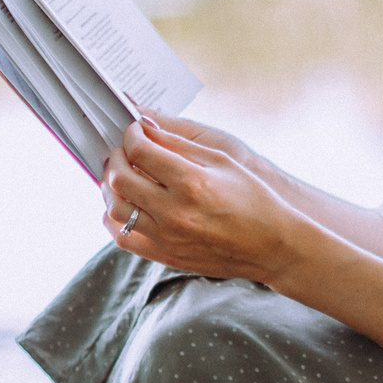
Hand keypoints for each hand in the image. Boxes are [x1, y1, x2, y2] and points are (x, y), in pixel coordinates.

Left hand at [104, 115, 313, 283]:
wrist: (272, 245)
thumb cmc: (254, 199)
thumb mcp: (222, 160)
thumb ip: (178, 144)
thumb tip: (146, 127)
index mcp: (192, 182)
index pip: (141, 150)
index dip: (131, 134)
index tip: (135, 131)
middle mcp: (175, 212)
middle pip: (120, 178)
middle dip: (117, 157)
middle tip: (124, 150)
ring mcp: (167, 237)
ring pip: (114, 208)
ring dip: (111, 187)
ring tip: (122, 176)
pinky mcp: (165, 255)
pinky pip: (123, 237)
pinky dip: (114, 219)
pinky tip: (125, 206)